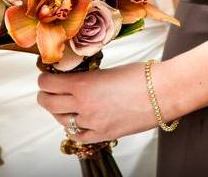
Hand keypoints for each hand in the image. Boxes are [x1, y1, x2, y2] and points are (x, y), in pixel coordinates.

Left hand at [37, 62, 159, 142]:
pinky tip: (78, 122)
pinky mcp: (104, 134)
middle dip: (44, 96)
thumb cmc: (140, 76)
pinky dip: (75, 129)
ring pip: (62, 121)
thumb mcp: (105, 70)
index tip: (46, 77)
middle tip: (47, 92)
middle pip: (48, 104)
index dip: (43, 80)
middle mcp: (83, 105)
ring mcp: (93, 122)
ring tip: (64, 105)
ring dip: (59, 112)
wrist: (163, 92)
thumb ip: (86, 78)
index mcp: (82, 84)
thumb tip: (73, 79)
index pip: (47, 84)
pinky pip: (79, 136)